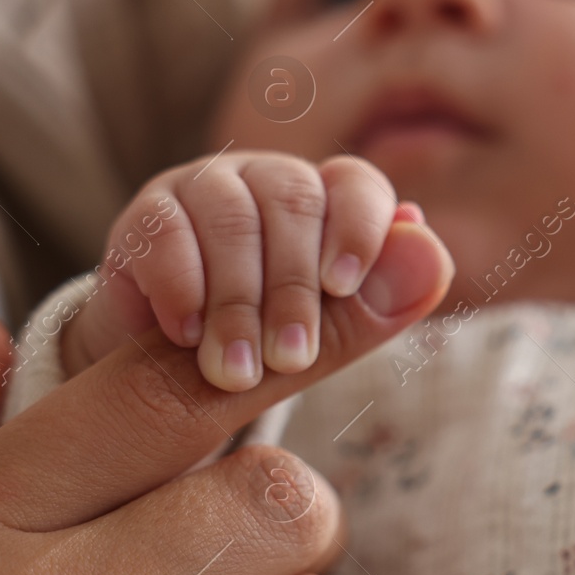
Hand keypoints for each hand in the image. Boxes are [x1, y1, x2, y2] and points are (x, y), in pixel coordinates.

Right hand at [66, 150, 412, 390]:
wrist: (154, 389)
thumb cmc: (255, 362)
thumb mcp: (312, 351)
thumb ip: (364, 313)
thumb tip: (431, 255)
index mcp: (326, 206)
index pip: (356, 185)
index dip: (358, 226)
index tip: (343, 284)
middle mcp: (267, 184)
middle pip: (294, 201)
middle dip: (295, 287)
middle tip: (289, 360)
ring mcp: (202, 193)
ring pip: (232, 217)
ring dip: (237, 301)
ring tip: (235, 372)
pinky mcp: (143, 218)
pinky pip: (165, 229)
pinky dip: (181, 285)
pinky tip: (187, 335)